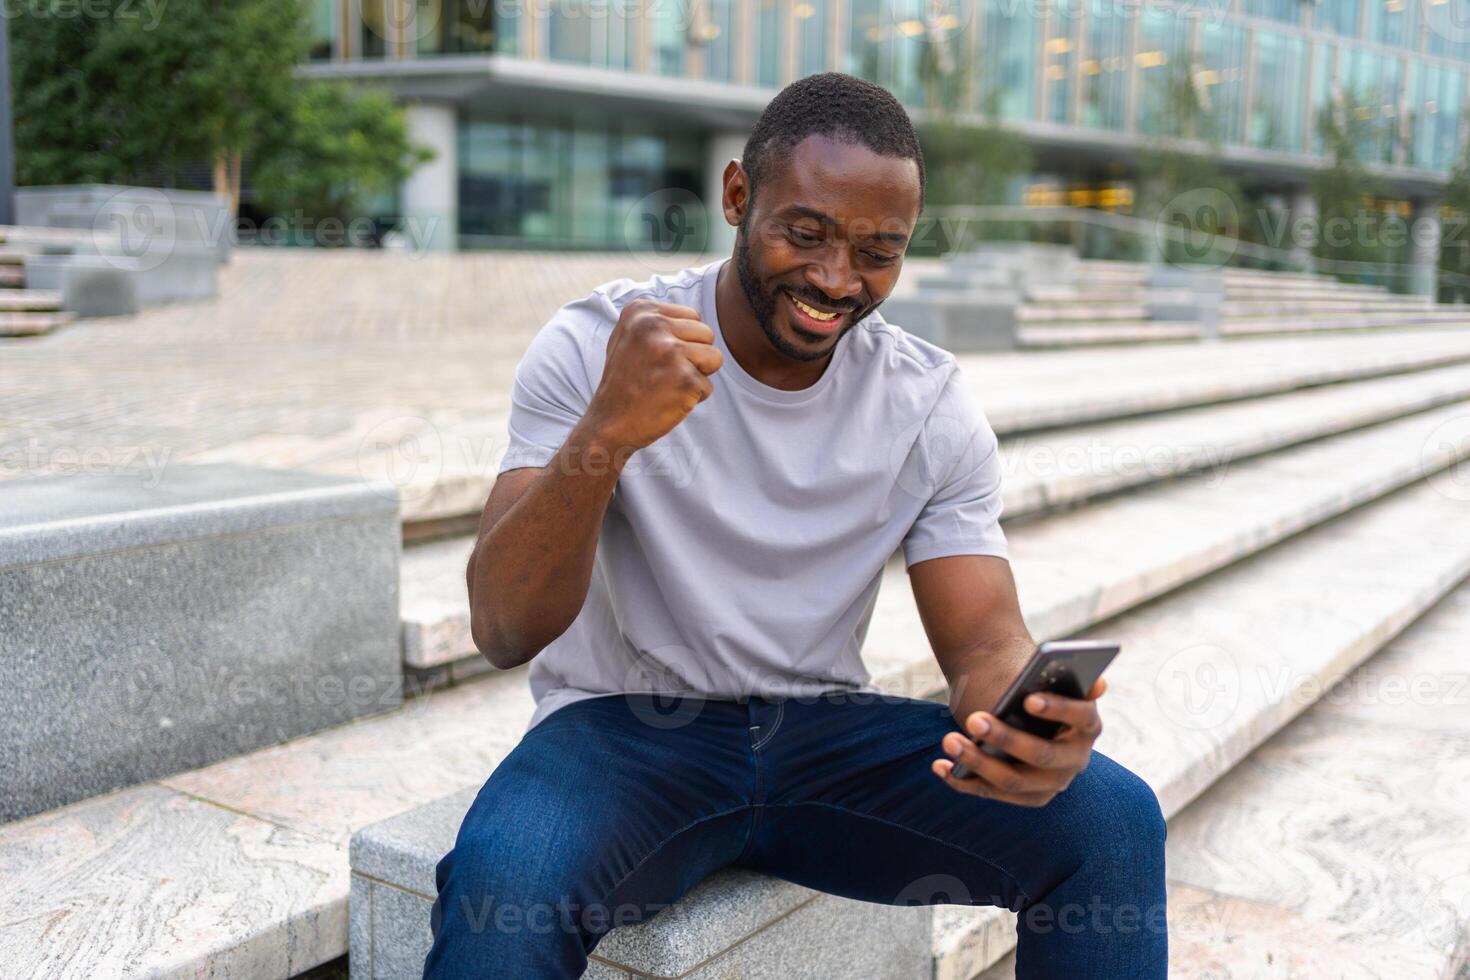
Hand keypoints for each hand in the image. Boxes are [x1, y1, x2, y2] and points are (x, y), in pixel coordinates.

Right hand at [584, 299, 723, 451]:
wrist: (608, 423)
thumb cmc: (624, 382)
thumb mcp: (629, 337)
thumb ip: (656, 320)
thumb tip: (692, 316)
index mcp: (641, 310)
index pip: (693, 317)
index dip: (683, 342)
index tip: (656, 358)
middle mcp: (654, 325)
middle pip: (707, 334)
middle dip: (694, 357)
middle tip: (664, 374)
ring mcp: (670, 352)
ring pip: (714, 358)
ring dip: (697, 376)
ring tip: (668, 384)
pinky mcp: (684, 379)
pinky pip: (708, 386)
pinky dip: (693, 398)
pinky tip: (668, 400)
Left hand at [932, 679, 1106, 806]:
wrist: (1026, 714)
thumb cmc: (1037, 691)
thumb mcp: (1050, 682)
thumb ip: (1066, 679)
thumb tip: (1100, 685)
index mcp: (1089, 726)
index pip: (1081, 716)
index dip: (1058, 709)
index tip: (1028, 699)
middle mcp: (1074, 761)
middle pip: (1041, 754)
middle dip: (1006, 738)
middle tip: (973, 718)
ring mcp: (1049, 784)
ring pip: (1012, 780)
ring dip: (977, 761)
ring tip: (948, 740)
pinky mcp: (1022, 796)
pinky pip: (990, 792)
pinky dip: (962, 781)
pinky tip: (938, 766)